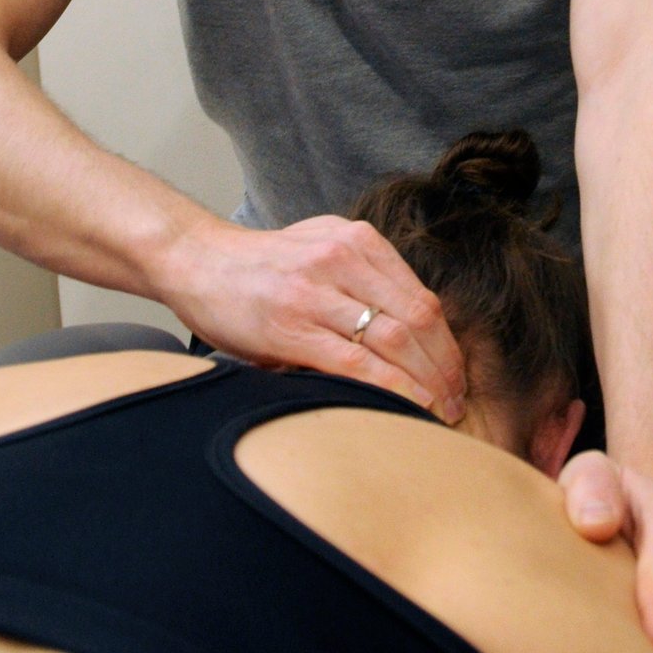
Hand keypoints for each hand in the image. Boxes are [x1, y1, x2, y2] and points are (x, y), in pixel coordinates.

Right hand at [166, 213, 466, 423]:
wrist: (195, 260)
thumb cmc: (260, 266)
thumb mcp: (320, 248)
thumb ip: (362, 276)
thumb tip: (409, 331)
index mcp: (356, 240)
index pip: (422, 298)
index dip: (448, 343)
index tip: (457, 376)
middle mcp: (341, 258)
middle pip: (418, 319)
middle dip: (445, 367)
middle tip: (457, 402)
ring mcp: (316, 291)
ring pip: (393, 340)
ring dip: (425, 382)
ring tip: (438, 412)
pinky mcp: (290, 325)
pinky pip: (356, 363)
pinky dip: (391, 388)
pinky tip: (407, 408)